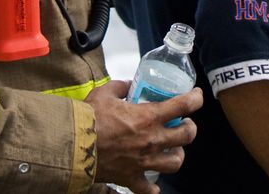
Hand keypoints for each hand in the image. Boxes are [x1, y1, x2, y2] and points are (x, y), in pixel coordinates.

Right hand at [85, 80, 202, 193]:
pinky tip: (153, 183)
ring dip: (177, 154)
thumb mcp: (104, 93)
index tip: (196, 96)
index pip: (184, 105)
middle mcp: (152, 140)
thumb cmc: (88, 119)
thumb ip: (120, 87)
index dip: (196, 99)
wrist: (72, 145)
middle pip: (187, 135)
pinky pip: (148, 189)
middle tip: (184, 123)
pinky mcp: (131, 178)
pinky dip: (152, 188)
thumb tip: (127, 85)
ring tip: (173, 149)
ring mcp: (144, 161)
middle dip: (190, 128)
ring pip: (175, 162)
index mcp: (148, 117)